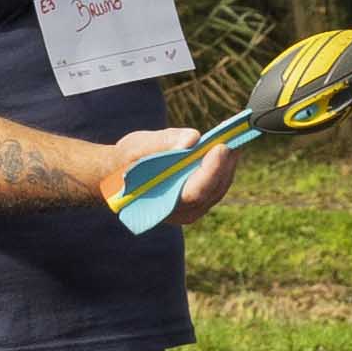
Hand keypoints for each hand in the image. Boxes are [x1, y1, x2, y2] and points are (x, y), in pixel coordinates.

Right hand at [107, 126, 237, 225]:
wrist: (118, 176)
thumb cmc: (125, 162)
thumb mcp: (135, 148)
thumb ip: (162, 143)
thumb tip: (193, 138)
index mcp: (160, 204)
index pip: (194, 192)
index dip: (210, 170)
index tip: (220, 147)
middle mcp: (179, 212)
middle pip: (211, 191)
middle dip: (224, 164)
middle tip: (233, 138)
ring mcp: (190, 209)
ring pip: (218, 189)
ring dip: (227, 165)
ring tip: (233, 140)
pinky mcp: (197, 200)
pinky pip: (216, 186)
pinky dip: (223, 167)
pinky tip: (226, 150)